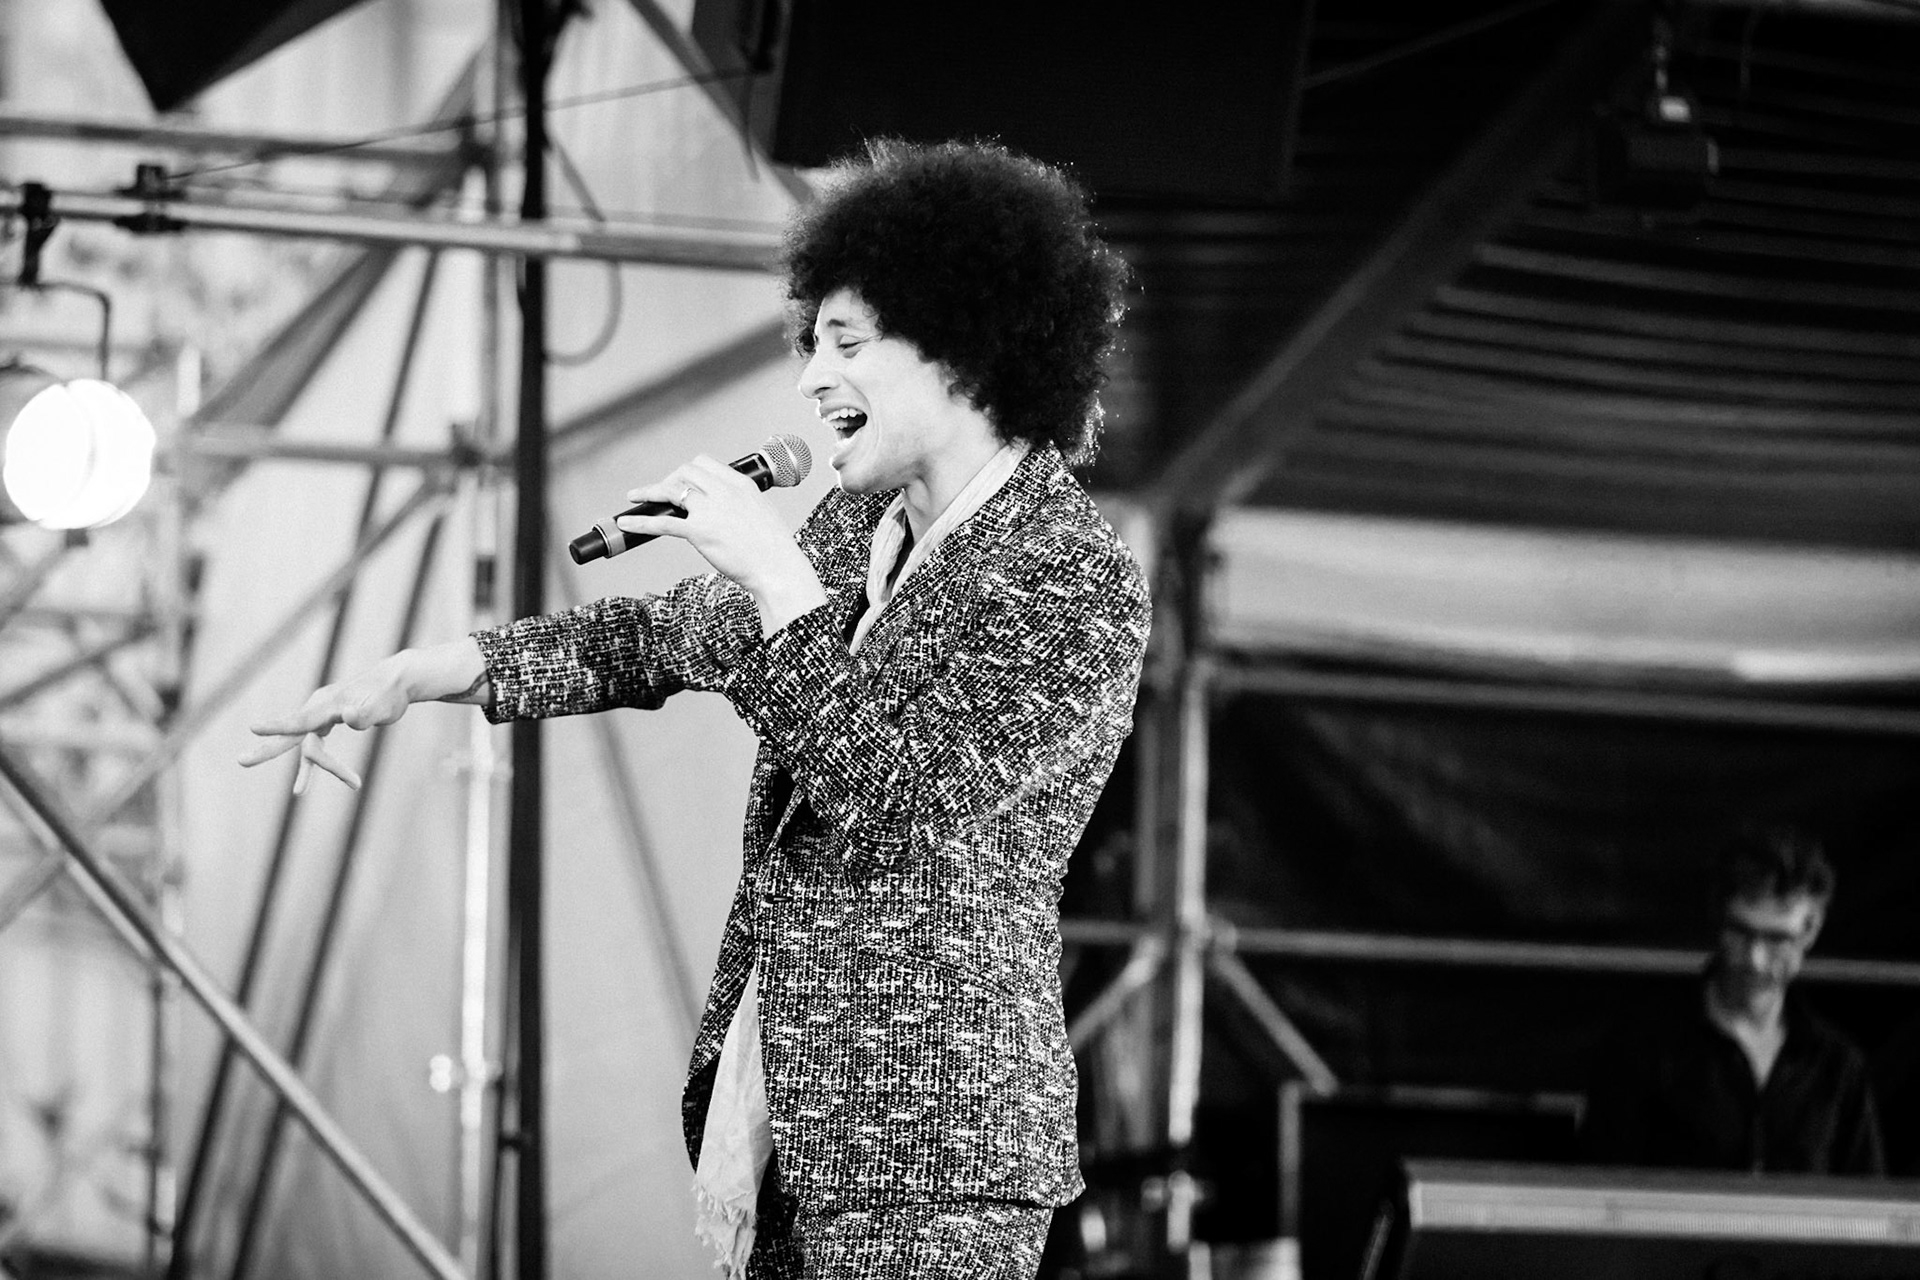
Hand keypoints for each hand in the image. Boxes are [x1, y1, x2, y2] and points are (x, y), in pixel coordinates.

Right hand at [238, 656, 414, 792]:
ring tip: (299, 793)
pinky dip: (316, 764)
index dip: (277, 727)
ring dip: (307, 771)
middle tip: (241, 762)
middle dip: (268, 749)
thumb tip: (350, 717)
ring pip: (309, 746)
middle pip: (292, 733)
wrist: (396, 681)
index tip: (253, 728)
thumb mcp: (380, 707)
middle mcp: (320, 708)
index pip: (300, 720)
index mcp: (327, 705)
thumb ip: (365, 714)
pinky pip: (317, 745)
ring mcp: (323, 715)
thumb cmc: (388, 695)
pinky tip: (304, 786)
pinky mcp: (329, 721)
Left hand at [617, 455, 826, 634]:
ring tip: (635, 498)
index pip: (705, 463)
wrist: (779, 568)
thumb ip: (741, 505)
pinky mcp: (699, 531)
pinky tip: (627, 523)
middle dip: (669, 479)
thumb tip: (727, 511)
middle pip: (685, 471)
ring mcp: (710, 510)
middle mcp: (724, 491)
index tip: (681, 482)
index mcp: (741, 484)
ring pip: (671, 490)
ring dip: (649, 492)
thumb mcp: (761, 513)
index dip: (688, 471)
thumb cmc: (774, 548)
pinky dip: (640, 522)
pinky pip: (662, 523)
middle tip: (661, 495)